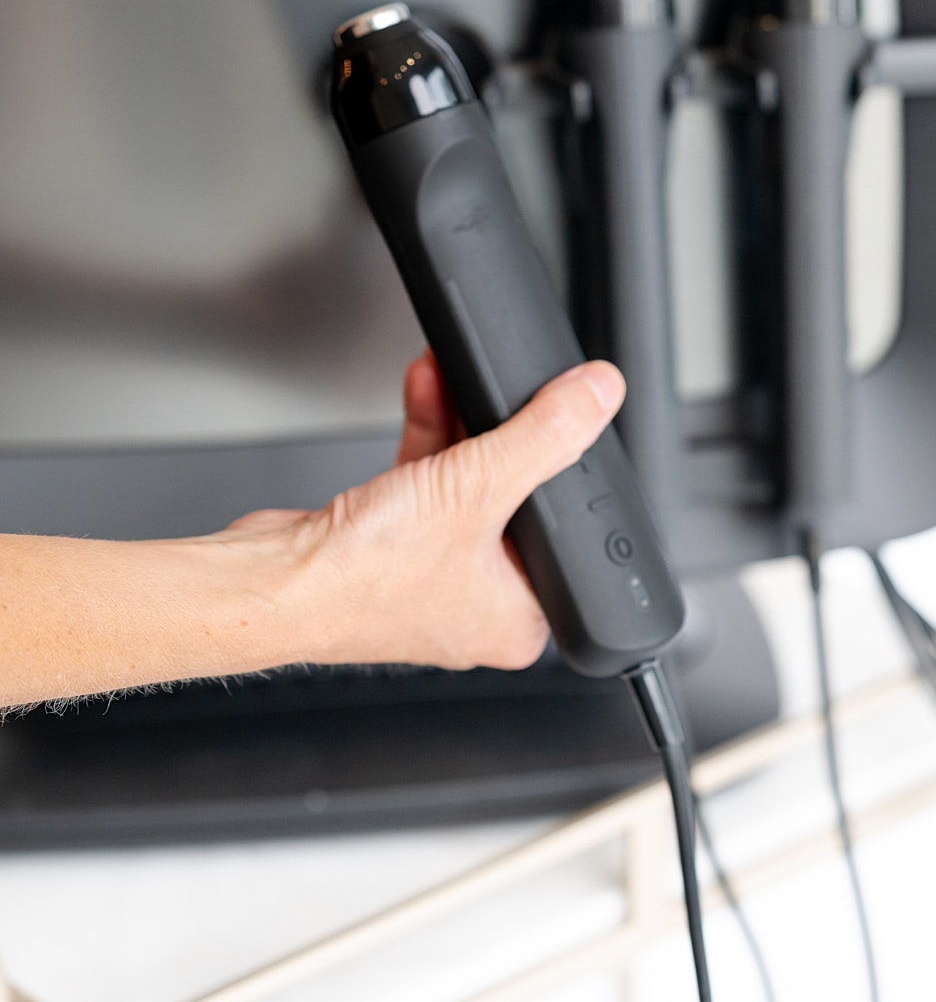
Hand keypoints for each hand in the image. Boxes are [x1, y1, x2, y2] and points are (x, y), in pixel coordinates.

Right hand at [225, 352, 625, 670]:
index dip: (566, 475)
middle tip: (507, 396)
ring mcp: (430, 576)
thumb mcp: (477, 488)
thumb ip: (544, 436)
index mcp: (521, 622)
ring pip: (467, 486)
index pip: (569, 539)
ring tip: (454, 379)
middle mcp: (478, 607)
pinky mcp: (390, 546)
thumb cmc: (362, 580)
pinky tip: (425, 392)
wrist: (271, 584)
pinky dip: (428, 438)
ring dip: (459, 426)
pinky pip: (426, 483)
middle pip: (515, 502)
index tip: (564, 424)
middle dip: (502, 437)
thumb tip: (597, 397)